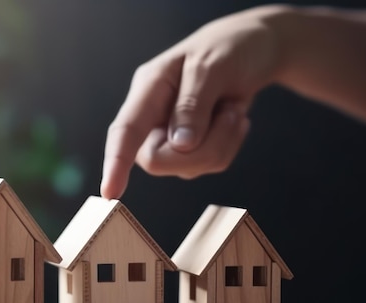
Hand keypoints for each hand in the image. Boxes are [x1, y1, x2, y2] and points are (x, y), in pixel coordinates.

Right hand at [100, 5, 289, 198]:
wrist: (256, 49)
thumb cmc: (229, 48)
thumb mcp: (213, 66)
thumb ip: (193, 105)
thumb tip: (180, 146)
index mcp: (148, 88)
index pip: (125, 131)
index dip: (116, 163)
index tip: (110, 192)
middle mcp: (154, 116)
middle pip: (159, 160)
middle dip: (203, 147)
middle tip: (232, 113)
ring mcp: (172, 136)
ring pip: (190, 166)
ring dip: (223, 140)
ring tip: (234, 108)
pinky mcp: (193, 149)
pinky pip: (211, 164)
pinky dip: (231, 143)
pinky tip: (235, 117)